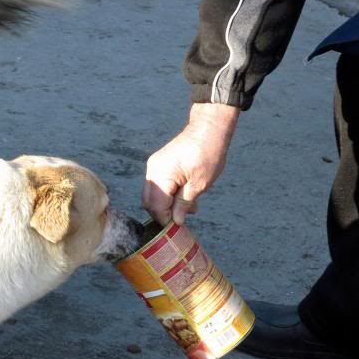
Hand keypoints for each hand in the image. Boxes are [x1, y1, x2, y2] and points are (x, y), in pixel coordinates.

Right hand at [143, 103, 238, 223]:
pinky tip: (187, 198)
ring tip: (191, 209)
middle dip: (164, 214)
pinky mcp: (160, 165)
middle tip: (183, 221)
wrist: (208, 128)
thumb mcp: (199, 184)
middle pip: (150, 202)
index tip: (178, 229)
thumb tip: (176, 221)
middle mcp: (152, 171)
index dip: (165, 220)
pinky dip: (169, 195)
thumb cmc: (207, 154)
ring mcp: (154, 167)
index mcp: (160, 175)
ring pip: (154, 195)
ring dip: (168, 205)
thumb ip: (184, 204)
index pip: (156, 206)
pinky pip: (159, 185)